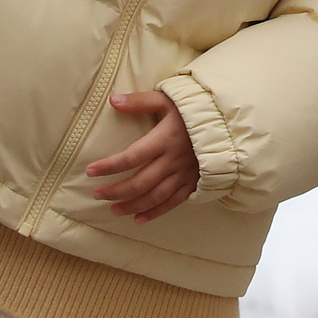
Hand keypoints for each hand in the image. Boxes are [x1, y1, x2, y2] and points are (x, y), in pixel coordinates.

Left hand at [86, 91, 199, 222]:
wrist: (227, 121)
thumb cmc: (194, 108)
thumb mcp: (168, 99)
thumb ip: (140, 101)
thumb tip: (113, 100)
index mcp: (164, 139)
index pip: (131, 157)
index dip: (109, 166)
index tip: (90, 171)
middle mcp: (173, 160)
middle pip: (140, 182)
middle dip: (116, 191)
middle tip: (97, 194)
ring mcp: (184, 174)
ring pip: (154, 197)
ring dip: (131, 205)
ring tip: (113, 209)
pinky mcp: (193, 183)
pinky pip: (172, 203)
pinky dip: (155, 213)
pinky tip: (138, 219)